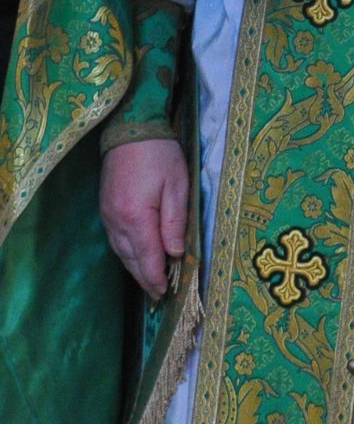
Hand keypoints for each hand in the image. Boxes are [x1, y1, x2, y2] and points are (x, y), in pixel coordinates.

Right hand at [100, 138, 188, 299]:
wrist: (130, 128)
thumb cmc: (160, 153)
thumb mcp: (177, 184)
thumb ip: (175, 221)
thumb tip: (176, 254)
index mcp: (136, 218)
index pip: (147, 258)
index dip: (156, 278)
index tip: (165, 294)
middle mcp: (116, 222)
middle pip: (131, 260)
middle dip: (145, 278)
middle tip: (158, 295)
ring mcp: (107, 216)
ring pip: (121, 252)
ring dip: (136, 267)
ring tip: (150, 281)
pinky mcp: (105, 209)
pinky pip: (116, 240)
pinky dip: (127, 253)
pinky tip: (137, 256)